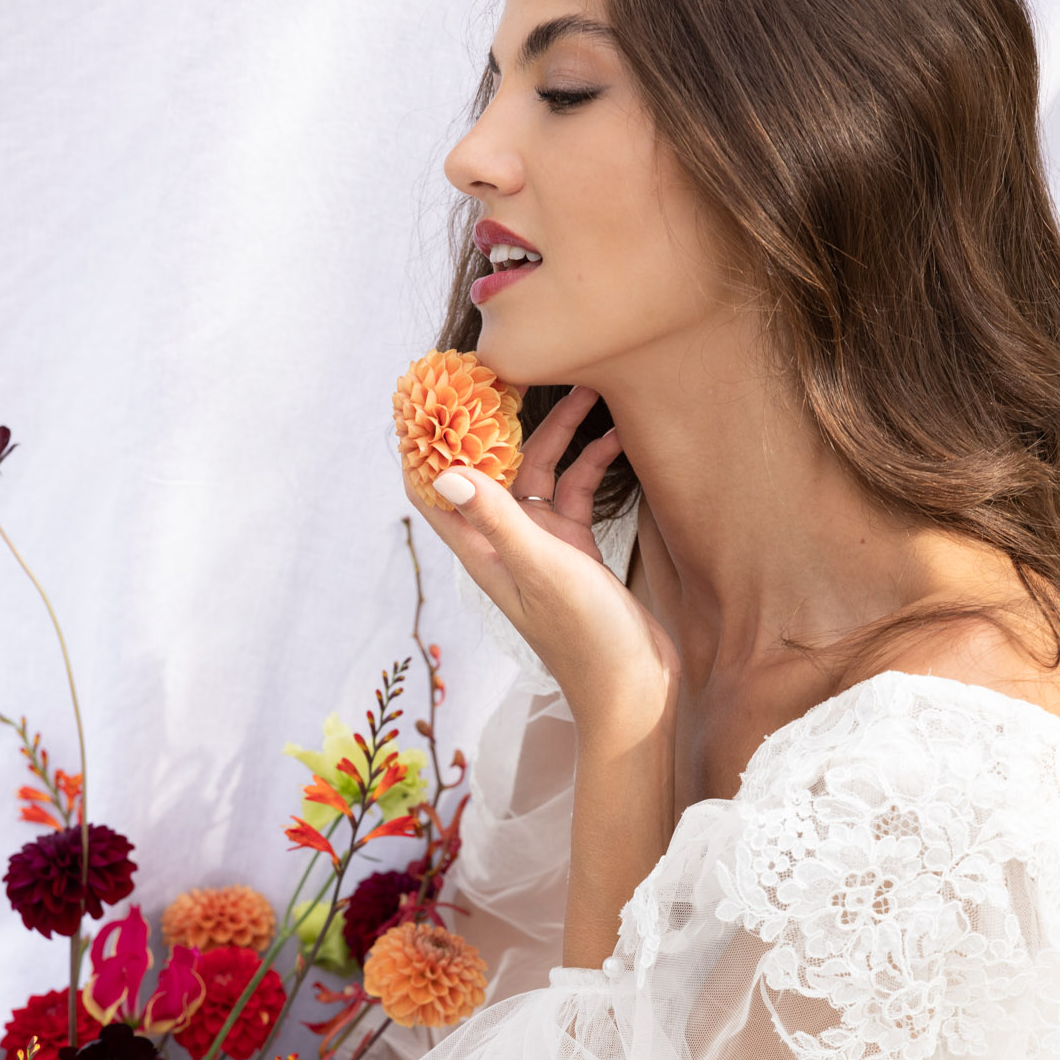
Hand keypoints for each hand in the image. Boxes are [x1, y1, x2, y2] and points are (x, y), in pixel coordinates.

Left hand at [404, 385, 679, 734]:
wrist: (635, 690)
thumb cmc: (584, 639)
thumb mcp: (540, 567)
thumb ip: (497, 517)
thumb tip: (446, 469)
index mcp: (481, 550)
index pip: (433, 488)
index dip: (424, 441)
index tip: (429, 390)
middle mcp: (504, 542)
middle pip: (491, 467)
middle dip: (498, 420)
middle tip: (515, 368)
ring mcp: (541, 545)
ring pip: (539, 473)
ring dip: (558, 434)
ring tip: (587, 389)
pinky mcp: (577, 550)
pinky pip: (576, 492)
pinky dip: (593, 463)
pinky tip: (618, 439)